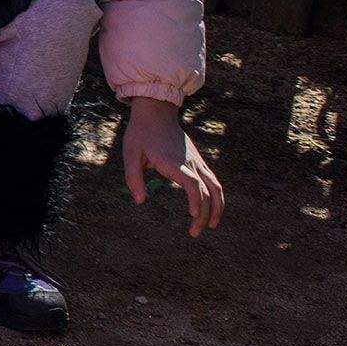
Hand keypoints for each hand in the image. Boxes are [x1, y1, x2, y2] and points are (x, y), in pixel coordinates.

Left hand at [122, 97, 224, 236]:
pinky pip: (213, 181)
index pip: (192, 183)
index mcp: (174, 162)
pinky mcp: (198, 161)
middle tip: (195, 232)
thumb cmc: (141, 134)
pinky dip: (216, 197)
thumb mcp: (130, 153)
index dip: (196, 200)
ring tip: (212, 226)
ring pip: (216, 186)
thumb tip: (140, 201)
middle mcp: (190, 163)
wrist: (156, 113)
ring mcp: (197, 162)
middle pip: (208, 190)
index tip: (194, 215)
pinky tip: (211, 209)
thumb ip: (133, 177)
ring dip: (217, 207)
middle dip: (206, 213)